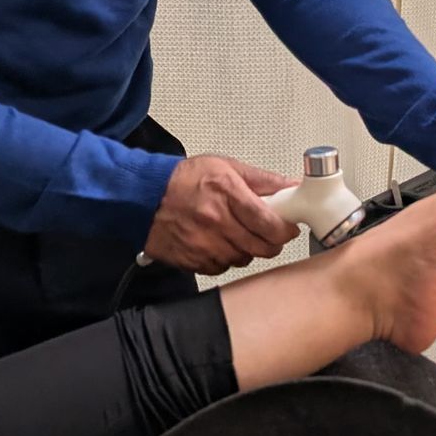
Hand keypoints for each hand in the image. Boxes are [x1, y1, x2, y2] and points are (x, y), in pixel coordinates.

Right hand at [145, 155, 299, 273]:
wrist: (144, 197)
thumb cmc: (184, 180)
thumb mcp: (225, 167)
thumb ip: (262, 180)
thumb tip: (291, 186)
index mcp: (227, 193)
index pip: (269, 222)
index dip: (285, 229)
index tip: (288, 226)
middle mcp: (216, 221)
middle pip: (261, 247)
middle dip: (272, 242)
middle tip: (269, 233)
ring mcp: (203, 244)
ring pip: (244, 259)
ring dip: (248, 250)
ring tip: (240, 234)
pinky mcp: (192, 261)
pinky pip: (222, 268)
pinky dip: (226, 259)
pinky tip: (220, 243)